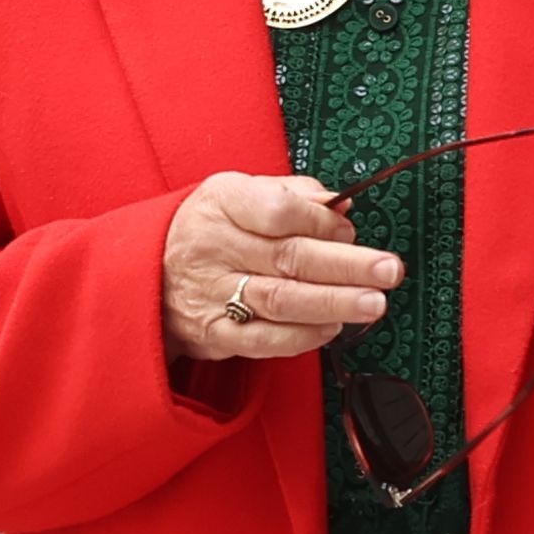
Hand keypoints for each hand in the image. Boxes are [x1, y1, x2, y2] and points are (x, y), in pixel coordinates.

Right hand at [159, 168, 400, 364]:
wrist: (145, 274)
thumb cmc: (208, 229)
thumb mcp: (239, 193)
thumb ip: (292, 196)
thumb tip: (340, 208)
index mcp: (222, 202)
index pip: (277, 210)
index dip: (320, 222)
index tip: (350, 231)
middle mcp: (214, 247)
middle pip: (289, 257)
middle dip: (346, 266)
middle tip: (388, 270)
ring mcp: (212, 294)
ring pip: (281, 300)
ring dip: (334, 303)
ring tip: (374, 302)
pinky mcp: (215, 333)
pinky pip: (264, 340)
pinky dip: (303, 336)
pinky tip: (333, 328)